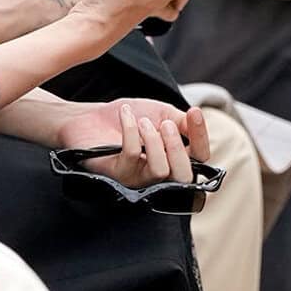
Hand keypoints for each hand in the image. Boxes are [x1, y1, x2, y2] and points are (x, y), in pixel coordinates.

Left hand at [55, 97, 209, 188]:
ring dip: (154, 141)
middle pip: (185, 176)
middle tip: (166, 124)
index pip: (200, 158)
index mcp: (174, 159)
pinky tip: (125, 115)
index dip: (201, 136)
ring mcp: (137, 179)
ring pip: (160, 171)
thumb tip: (198, 125)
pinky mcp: (115, 175)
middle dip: (178, 146)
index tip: (194, 112)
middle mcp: (158, 175)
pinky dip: (130, 130)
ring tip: (144, 122)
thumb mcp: (162, 114)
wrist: (90, 116)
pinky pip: (131, 156)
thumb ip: (183, 122)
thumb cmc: (129, 117)